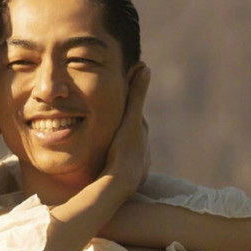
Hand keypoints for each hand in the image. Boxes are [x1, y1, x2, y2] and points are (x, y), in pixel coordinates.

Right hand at [102, 63, 150, 194]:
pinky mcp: (133, 180)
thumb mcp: (129, 118)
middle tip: (105, 121)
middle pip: (130, 133)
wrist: (121, 184)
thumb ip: (136, 94)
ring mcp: (140, 165)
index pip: (133, 114)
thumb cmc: (123, 148)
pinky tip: (107, 166)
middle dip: (121, 127)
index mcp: (142, 131)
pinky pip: (123, 169)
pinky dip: (117, 164)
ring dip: (119, 147)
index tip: (113, 99)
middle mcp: (145, 149)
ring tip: (104, 145)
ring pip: (128, 151)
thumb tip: (145, 66)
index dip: (123, 106)